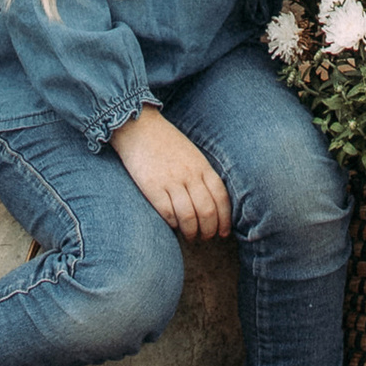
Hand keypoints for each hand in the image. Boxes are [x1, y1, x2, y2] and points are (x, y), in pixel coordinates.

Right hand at [112, 105, 230, 240]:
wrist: (140, 128)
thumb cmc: (167, 143)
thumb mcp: (192, 155)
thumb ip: (202, 175)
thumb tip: (212, 204)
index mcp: (202, 166)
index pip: (221, 197)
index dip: (225, 219)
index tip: (223, 232)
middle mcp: (189, 175)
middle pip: (207, 211)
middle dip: (209, 230)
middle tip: (206, 237)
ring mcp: (171, 181)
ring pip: (189, 217)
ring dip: (192, 232)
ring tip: (190, 236)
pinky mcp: (153, 188)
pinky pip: (168, 214)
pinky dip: (173, 224)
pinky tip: (174, 225)